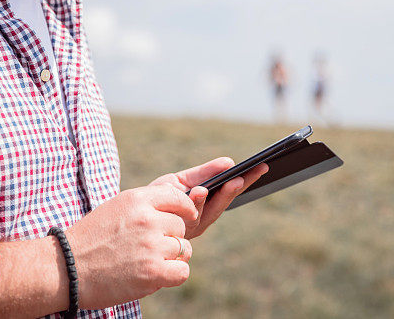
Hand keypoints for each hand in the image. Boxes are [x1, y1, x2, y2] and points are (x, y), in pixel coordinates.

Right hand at [64, 184, 197, 309]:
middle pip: (181, 227)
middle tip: (148, 249)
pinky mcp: (153, 272)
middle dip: (171, 238)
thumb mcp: (116, 208)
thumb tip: (177, 207)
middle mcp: (147, 219)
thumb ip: (146, 206)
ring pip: (184, 250)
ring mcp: (151, 245)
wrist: (66, 269)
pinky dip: (173, 275)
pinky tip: (156, 276)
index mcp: (137, 199)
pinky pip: (182, 271)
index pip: (178, 196)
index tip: (188, 215)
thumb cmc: (90, 239)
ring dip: (171, 258)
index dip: (187, 207)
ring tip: (147, 262)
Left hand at [150, 158, 268, 238]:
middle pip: (225, 202)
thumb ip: (204, 174)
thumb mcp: (181, 181)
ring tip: (231, 181)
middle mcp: (202, 218)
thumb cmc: (157, 196)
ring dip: (222, 195)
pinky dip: (196, 202)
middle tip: (251, 173)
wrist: (130, 217)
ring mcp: (191, 226)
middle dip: (239, 187)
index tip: (262, 166)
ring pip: (210, 210)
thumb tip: (229, 162)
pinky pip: (190, 215)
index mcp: (206, 205)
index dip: (247, 180)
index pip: (230, 190)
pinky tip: (201, 190)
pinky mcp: (178, 230)